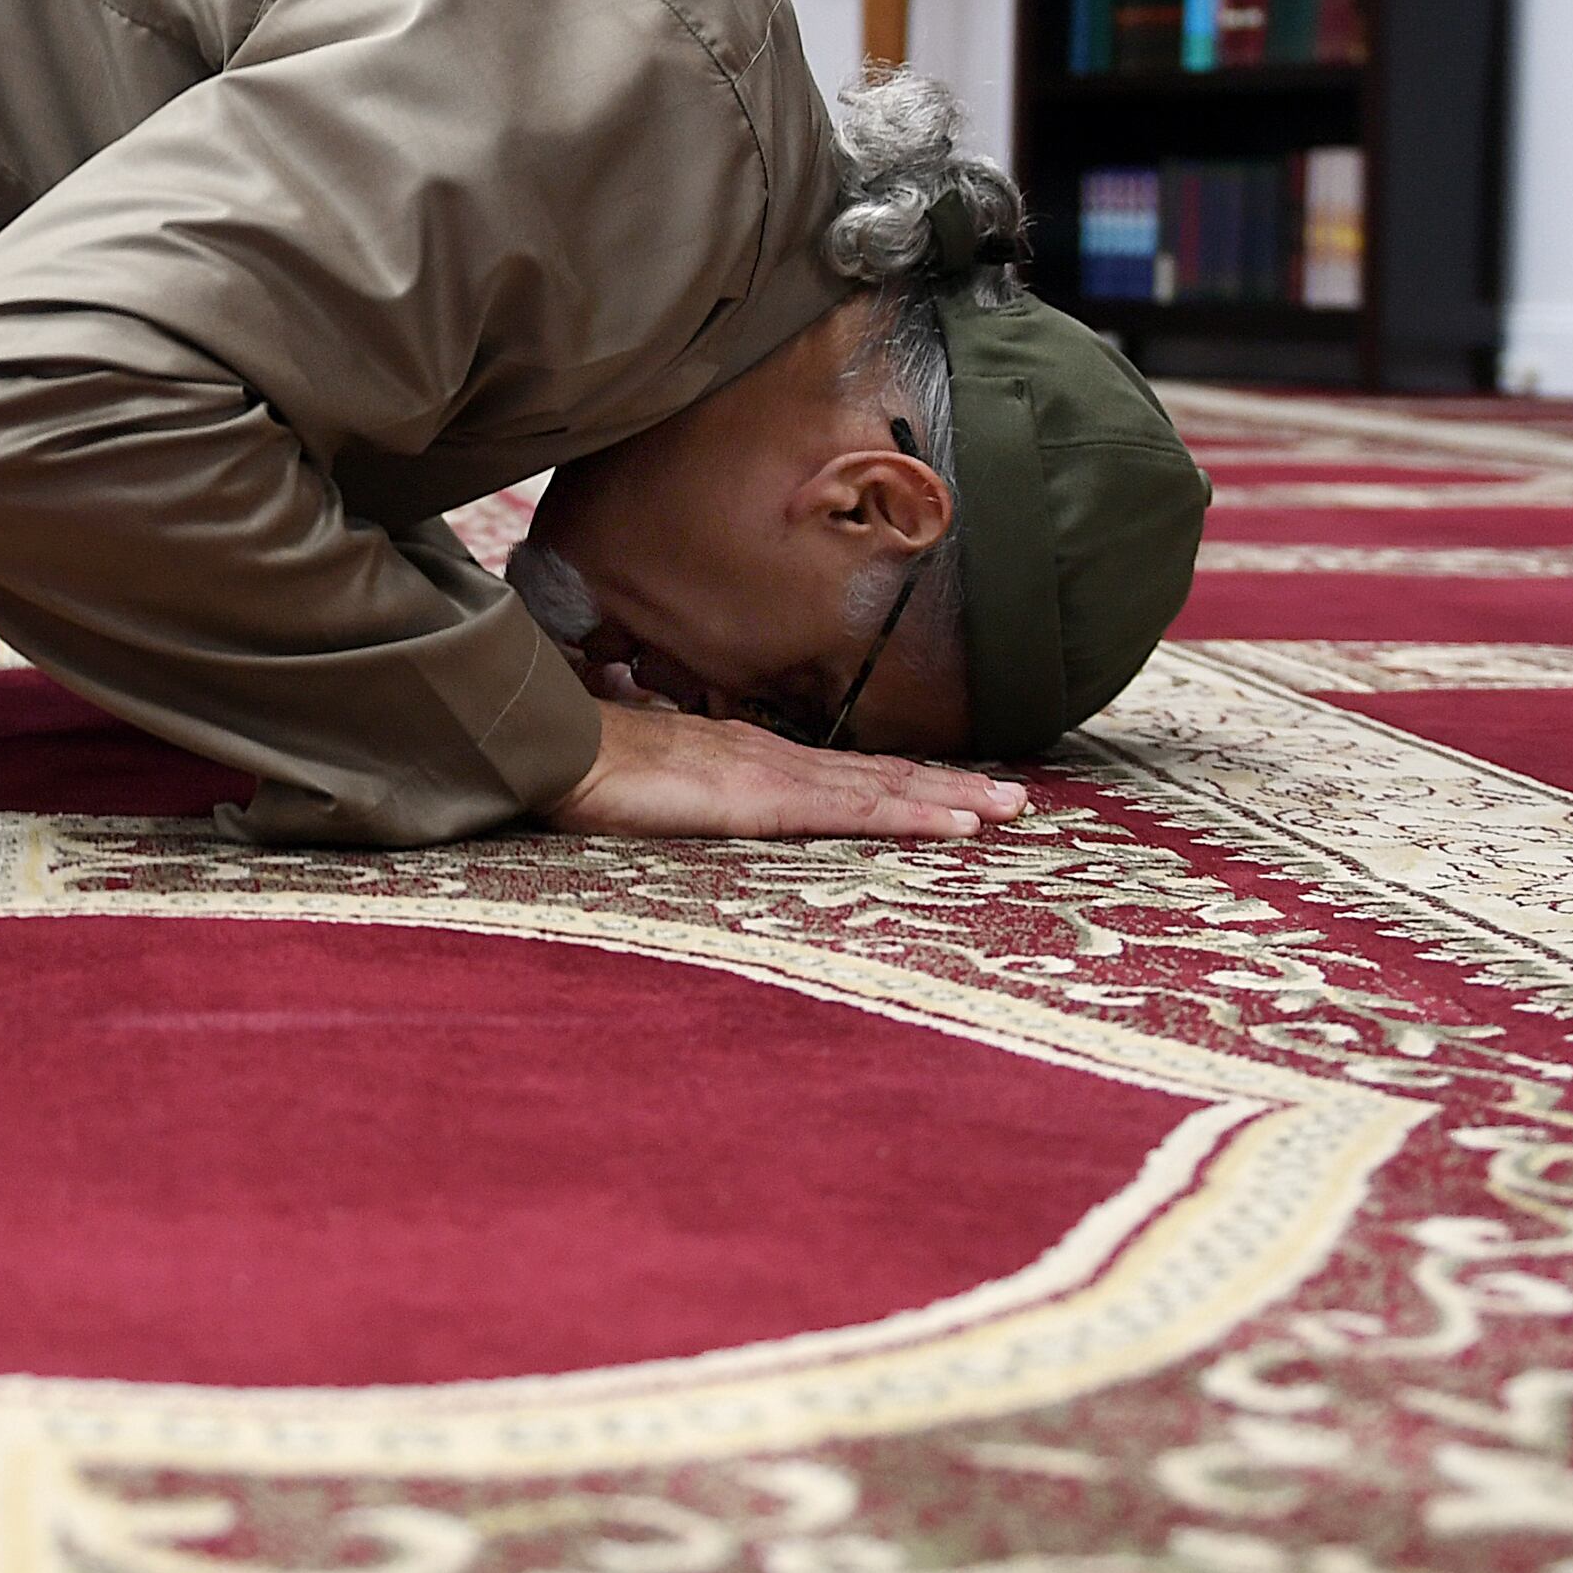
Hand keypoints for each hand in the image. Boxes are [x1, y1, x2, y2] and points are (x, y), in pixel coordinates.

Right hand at [538, 698, 1029, 841]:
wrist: (556, 746)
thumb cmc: (591, 768)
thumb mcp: (653, 788)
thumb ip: (685, 790)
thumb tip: (693, 797)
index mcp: (751, 758)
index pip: (844, 773)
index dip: (902, 781)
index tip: (954, 791)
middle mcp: (776, 758)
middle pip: (880, 774)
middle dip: (950, 787)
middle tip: (1015, 801)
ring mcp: (775, 775)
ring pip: (882, 789)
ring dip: (950, 799)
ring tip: (1006, 811)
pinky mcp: (765, 799)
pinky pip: (854, 811)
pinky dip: (911, 814)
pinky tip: (954, 825)